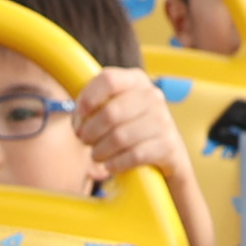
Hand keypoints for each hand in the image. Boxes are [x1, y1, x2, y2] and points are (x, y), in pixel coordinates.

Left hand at [73, 65, 180, 188]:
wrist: (167, 152)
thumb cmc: (130, 128)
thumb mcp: (115, 108)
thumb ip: (94, 106)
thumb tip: (79, 119)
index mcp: (136, 80)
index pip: (109, 79)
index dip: (89, 98)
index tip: (79, 114)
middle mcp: (152, 96)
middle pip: (111, 113)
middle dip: (90, 131)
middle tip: (84, 141)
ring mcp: (162, 120)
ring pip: (119, 137)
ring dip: (100, 151)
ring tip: (96, 155)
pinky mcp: (167, 145)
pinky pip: (133, 156)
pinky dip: (115, 164)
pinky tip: (110, 165)